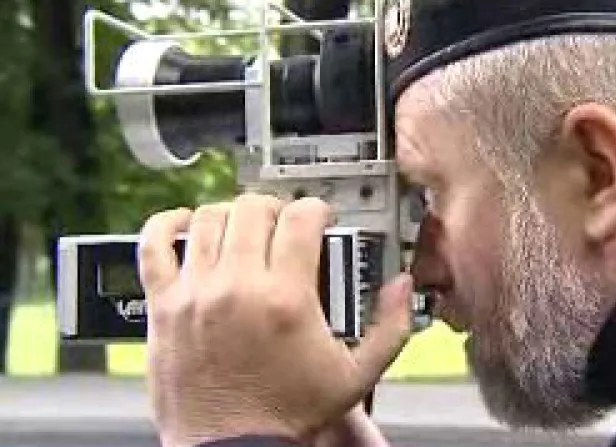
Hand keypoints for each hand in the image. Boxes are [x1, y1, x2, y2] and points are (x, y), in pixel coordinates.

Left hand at [139, 194, 411, 446]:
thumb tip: (399, 287)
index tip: (319, 219)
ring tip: (244, 229)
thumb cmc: (288, 415)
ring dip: (231, 214)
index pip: (301, 218)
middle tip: (284, 226)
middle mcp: (238, 288)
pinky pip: (153, 245)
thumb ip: (390, 327)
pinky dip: (166, 225)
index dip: (316, 208)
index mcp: (287, 300)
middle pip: (254, 209)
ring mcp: (196, 294)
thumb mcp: (357, 376)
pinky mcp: (164, 306)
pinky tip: (184, 225)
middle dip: (276, 209)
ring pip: (208, 218)